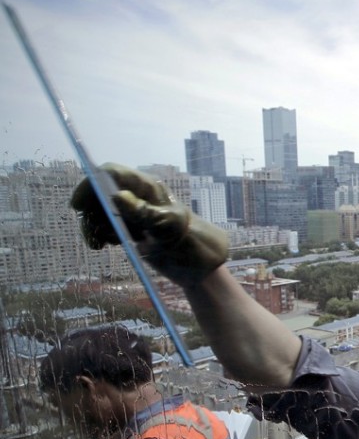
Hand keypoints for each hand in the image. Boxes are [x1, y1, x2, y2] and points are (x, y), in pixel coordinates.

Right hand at [70, 163, 228, 284]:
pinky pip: (107, 224)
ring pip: (101, 210)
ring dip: (93, 225)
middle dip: (91, 212)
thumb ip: (143, 213)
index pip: (112, 173)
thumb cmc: (190, 243)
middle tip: (92, 236)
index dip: (91, 184)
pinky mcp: (130, 226)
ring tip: (98, 244)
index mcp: (148, 188)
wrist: (200, 265)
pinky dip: (100, 233)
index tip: (78, 206)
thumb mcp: (167, 229)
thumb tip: (118, 196)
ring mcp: (133, 210)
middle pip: (101, 192)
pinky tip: (104, 245)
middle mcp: (138, 195)